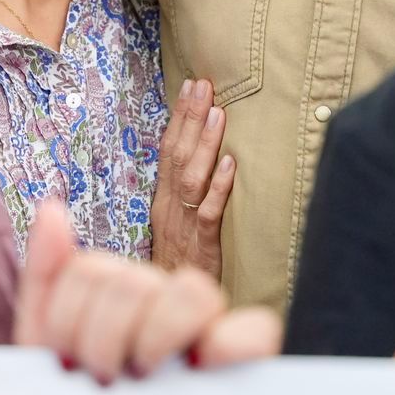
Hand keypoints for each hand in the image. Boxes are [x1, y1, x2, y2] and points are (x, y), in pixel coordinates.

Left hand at [15, 202, 279, 383]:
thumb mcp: (49, 355)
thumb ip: (48, 282)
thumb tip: (54, 208)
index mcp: (118, 303)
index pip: (93, 269)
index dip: (68, 315)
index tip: (63, 365)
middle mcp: (165, 312)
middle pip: (133, 279)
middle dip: (101, 333)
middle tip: (102, 381)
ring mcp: (207, 338)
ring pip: (191, 290)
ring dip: (156, 332)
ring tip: (143, 376)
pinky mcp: (246, 369)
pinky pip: (256, 331)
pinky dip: (231, 342)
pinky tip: (199, 365)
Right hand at [149, 78, 234, 277]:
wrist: (168, 309)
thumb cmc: (178, 262)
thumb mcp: (173, 222)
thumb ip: (184, 190)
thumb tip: (198, 153)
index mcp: (162, 198)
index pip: (168, 149)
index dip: (179, 117)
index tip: (190, 85)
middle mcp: (169, 207)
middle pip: (178, 155)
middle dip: (190, 118)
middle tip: (204, 85)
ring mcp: (184, 226)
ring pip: (192, 178)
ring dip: (205, 144)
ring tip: (218, 114)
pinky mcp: (202, 247)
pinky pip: (210, 214)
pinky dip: (220, 188)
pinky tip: (232, 165)